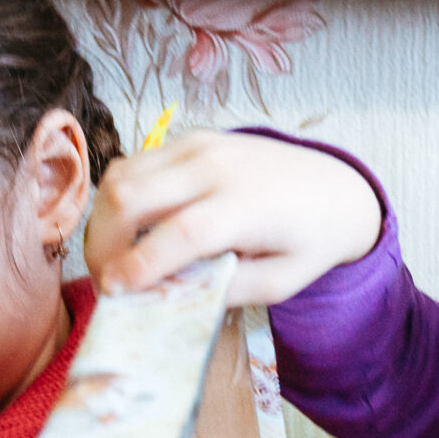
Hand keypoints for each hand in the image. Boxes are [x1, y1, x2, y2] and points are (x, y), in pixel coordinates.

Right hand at [84, 130, 383, 307]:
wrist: (336, 188)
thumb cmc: (309, 241)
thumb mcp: (280, 283)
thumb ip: (226, 290)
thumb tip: (165, 298)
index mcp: (247, 206)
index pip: (180, 234)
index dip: (139, 265)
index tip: (113, 292)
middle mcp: (217, 167)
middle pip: (131, 195)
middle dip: (102, 242)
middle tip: (104, 278)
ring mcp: (199, 145)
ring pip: (121, 175)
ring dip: (102, 220)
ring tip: (110, 257)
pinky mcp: (188, 139)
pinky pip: (133, 164)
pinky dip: (118, 199)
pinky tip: (129, 229)